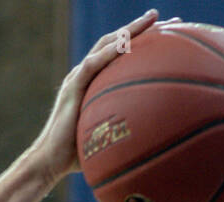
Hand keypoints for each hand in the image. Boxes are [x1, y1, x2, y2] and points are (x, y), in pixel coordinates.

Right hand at [27, 9, 161, 186]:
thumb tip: (157, 144)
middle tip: (173, 20)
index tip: (172, 34)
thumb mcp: (109, 140)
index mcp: (95, 83)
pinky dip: (110, 51)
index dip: (145, 43)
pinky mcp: (72, 87)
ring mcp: (78, 78)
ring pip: (106, 45)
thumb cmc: (78, 157)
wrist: (50, 161)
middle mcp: (87, 75)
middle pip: (118, 42)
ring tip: (153, 18)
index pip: (122, 55)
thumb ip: (128, 135)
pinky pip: (93, 64)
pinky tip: (128, 41)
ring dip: (130, 30)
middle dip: (144, 28)